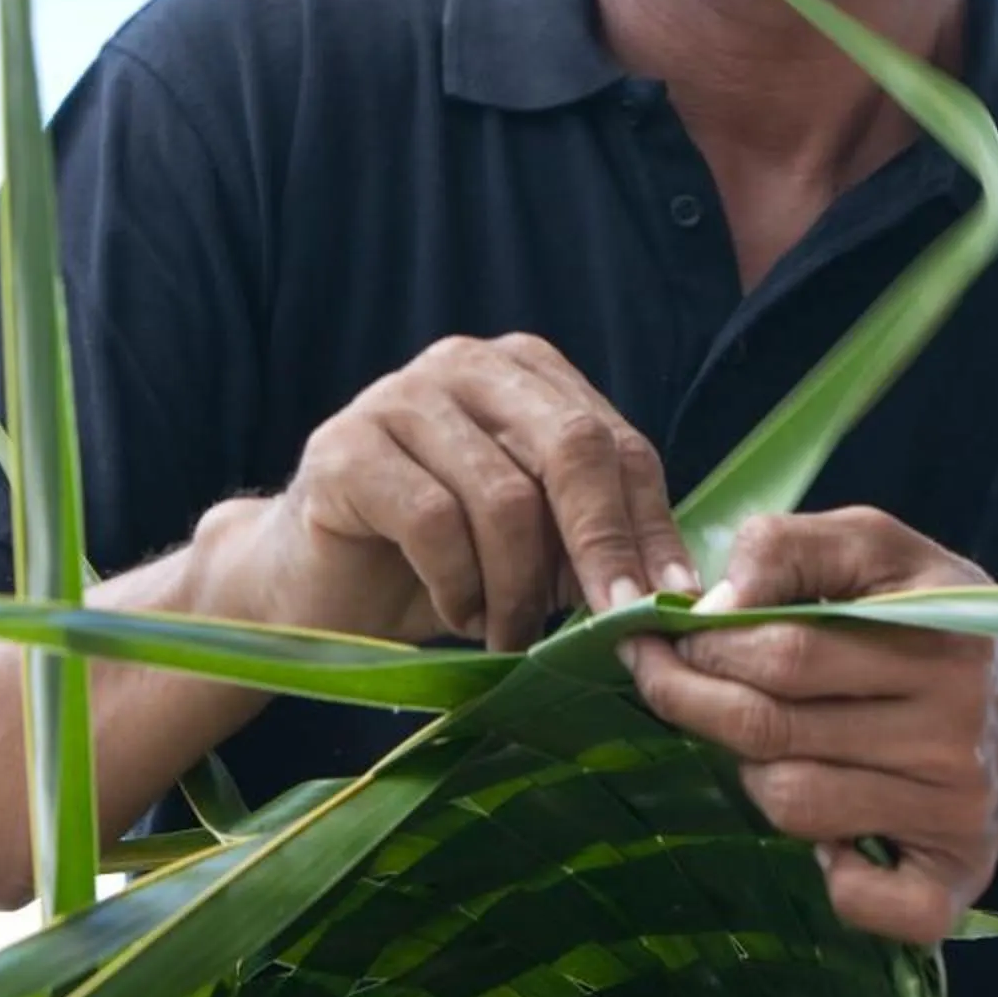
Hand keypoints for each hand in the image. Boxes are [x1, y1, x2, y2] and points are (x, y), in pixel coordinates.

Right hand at [268, 334, 696, 650]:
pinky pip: (435, 524)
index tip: (672, 604)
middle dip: (602, 547)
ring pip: (505, 498)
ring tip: (507, 631)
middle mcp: (466, 364)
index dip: (649, 528)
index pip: (616, 443)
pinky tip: (455, 613)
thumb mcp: (535, 545)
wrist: (317, 582)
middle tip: (614, 623)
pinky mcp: (345, 448)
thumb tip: (681, 593)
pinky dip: (459, 588)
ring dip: (518, 588)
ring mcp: (399, 397)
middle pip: (571, 448)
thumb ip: (595, 541)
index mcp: (526, 371)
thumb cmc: (438, 561)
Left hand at [625, 506, 997, 944]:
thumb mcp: (884, 550)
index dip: (702, 645)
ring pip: (795, 805)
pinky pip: (873, 903)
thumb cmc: (942, 622)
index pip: (785, 649)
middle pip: (775, 729)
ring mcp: (956, 810)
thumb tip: (718, 601)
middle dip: (689, 700)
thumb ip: (794, 546)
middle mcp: (952, 728)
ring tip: (755, 742)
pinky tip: (826, 841)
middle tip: (657, 677)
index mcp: (937, 634)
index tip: (660, 633)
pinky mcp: (958, 878)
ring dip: (749, 774)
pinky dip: (832, 882)